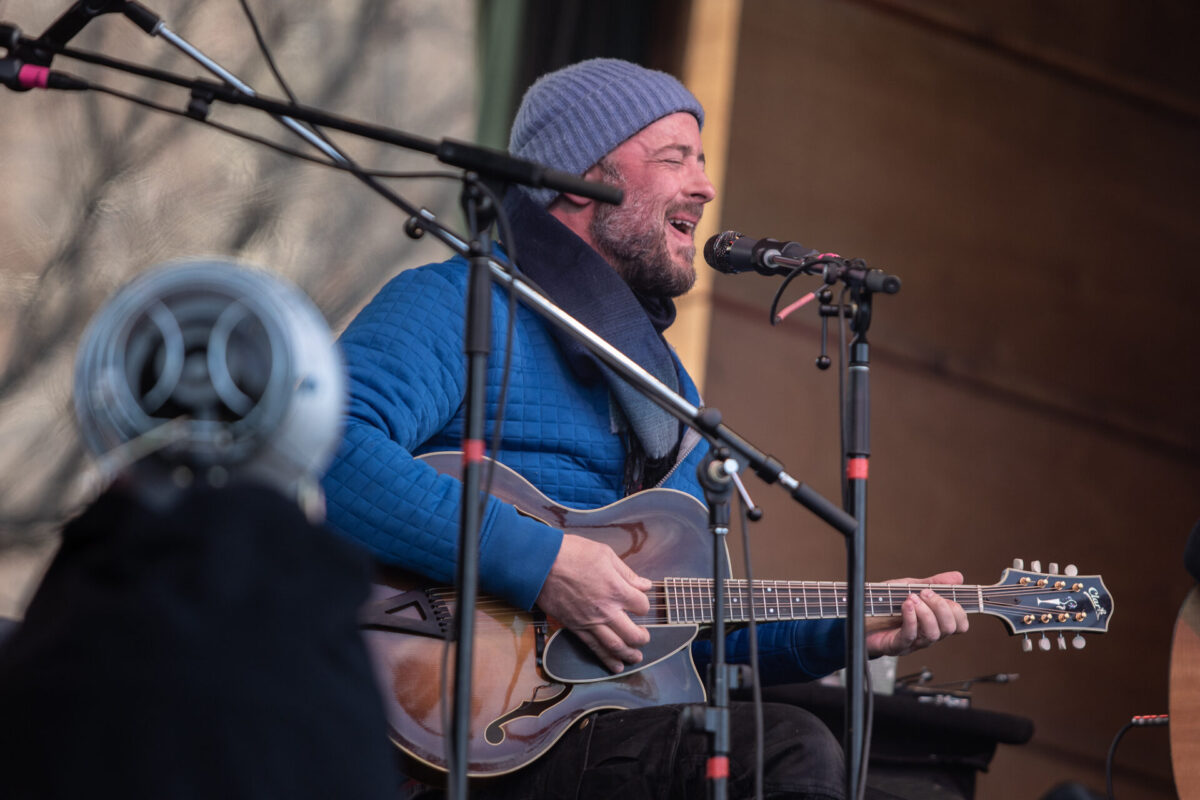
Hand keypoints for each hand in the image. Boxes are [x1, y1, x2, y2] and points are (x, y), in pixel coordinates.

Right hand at [535, 534, 652, 672]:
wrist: (540, 564)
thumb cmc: (572, 553)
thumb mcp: (604, 554)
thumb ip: (627, 573)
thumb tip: (644, 584)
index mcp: (616, 590)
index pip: (642, 606)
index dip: (644, 605)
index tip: (640, 602)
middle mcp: (606, 610)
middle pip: (633, 633)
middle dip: (642, 638)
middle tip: (645, 637)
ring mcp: (590, 621)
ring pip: (615, 646)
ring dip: (629, 654)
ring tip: (636, 658)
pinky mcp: (575, 627)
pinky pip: (594, 647)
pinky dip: (606, 659)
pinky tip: (615, 666)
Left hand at [865, 571, 968, 657]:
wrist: (854, 615)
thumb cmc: (882, 603)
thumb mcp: (908, 587)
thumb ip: (933, 583)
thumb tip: (958, 577)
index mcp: (933, 622)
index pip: (959, 624)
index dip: (957, 610)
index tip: (944, 593)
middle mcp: (925, 635)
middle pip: (949, 629)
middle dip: (942, 607)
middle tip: (925, 593)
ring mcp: (912, 642)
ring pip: (932, 634)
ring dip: (925, 612)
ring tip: (911, 598)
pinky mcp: (895, 646)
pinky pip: (910, 636)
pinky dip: (911, 618)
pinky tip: (907, 606)